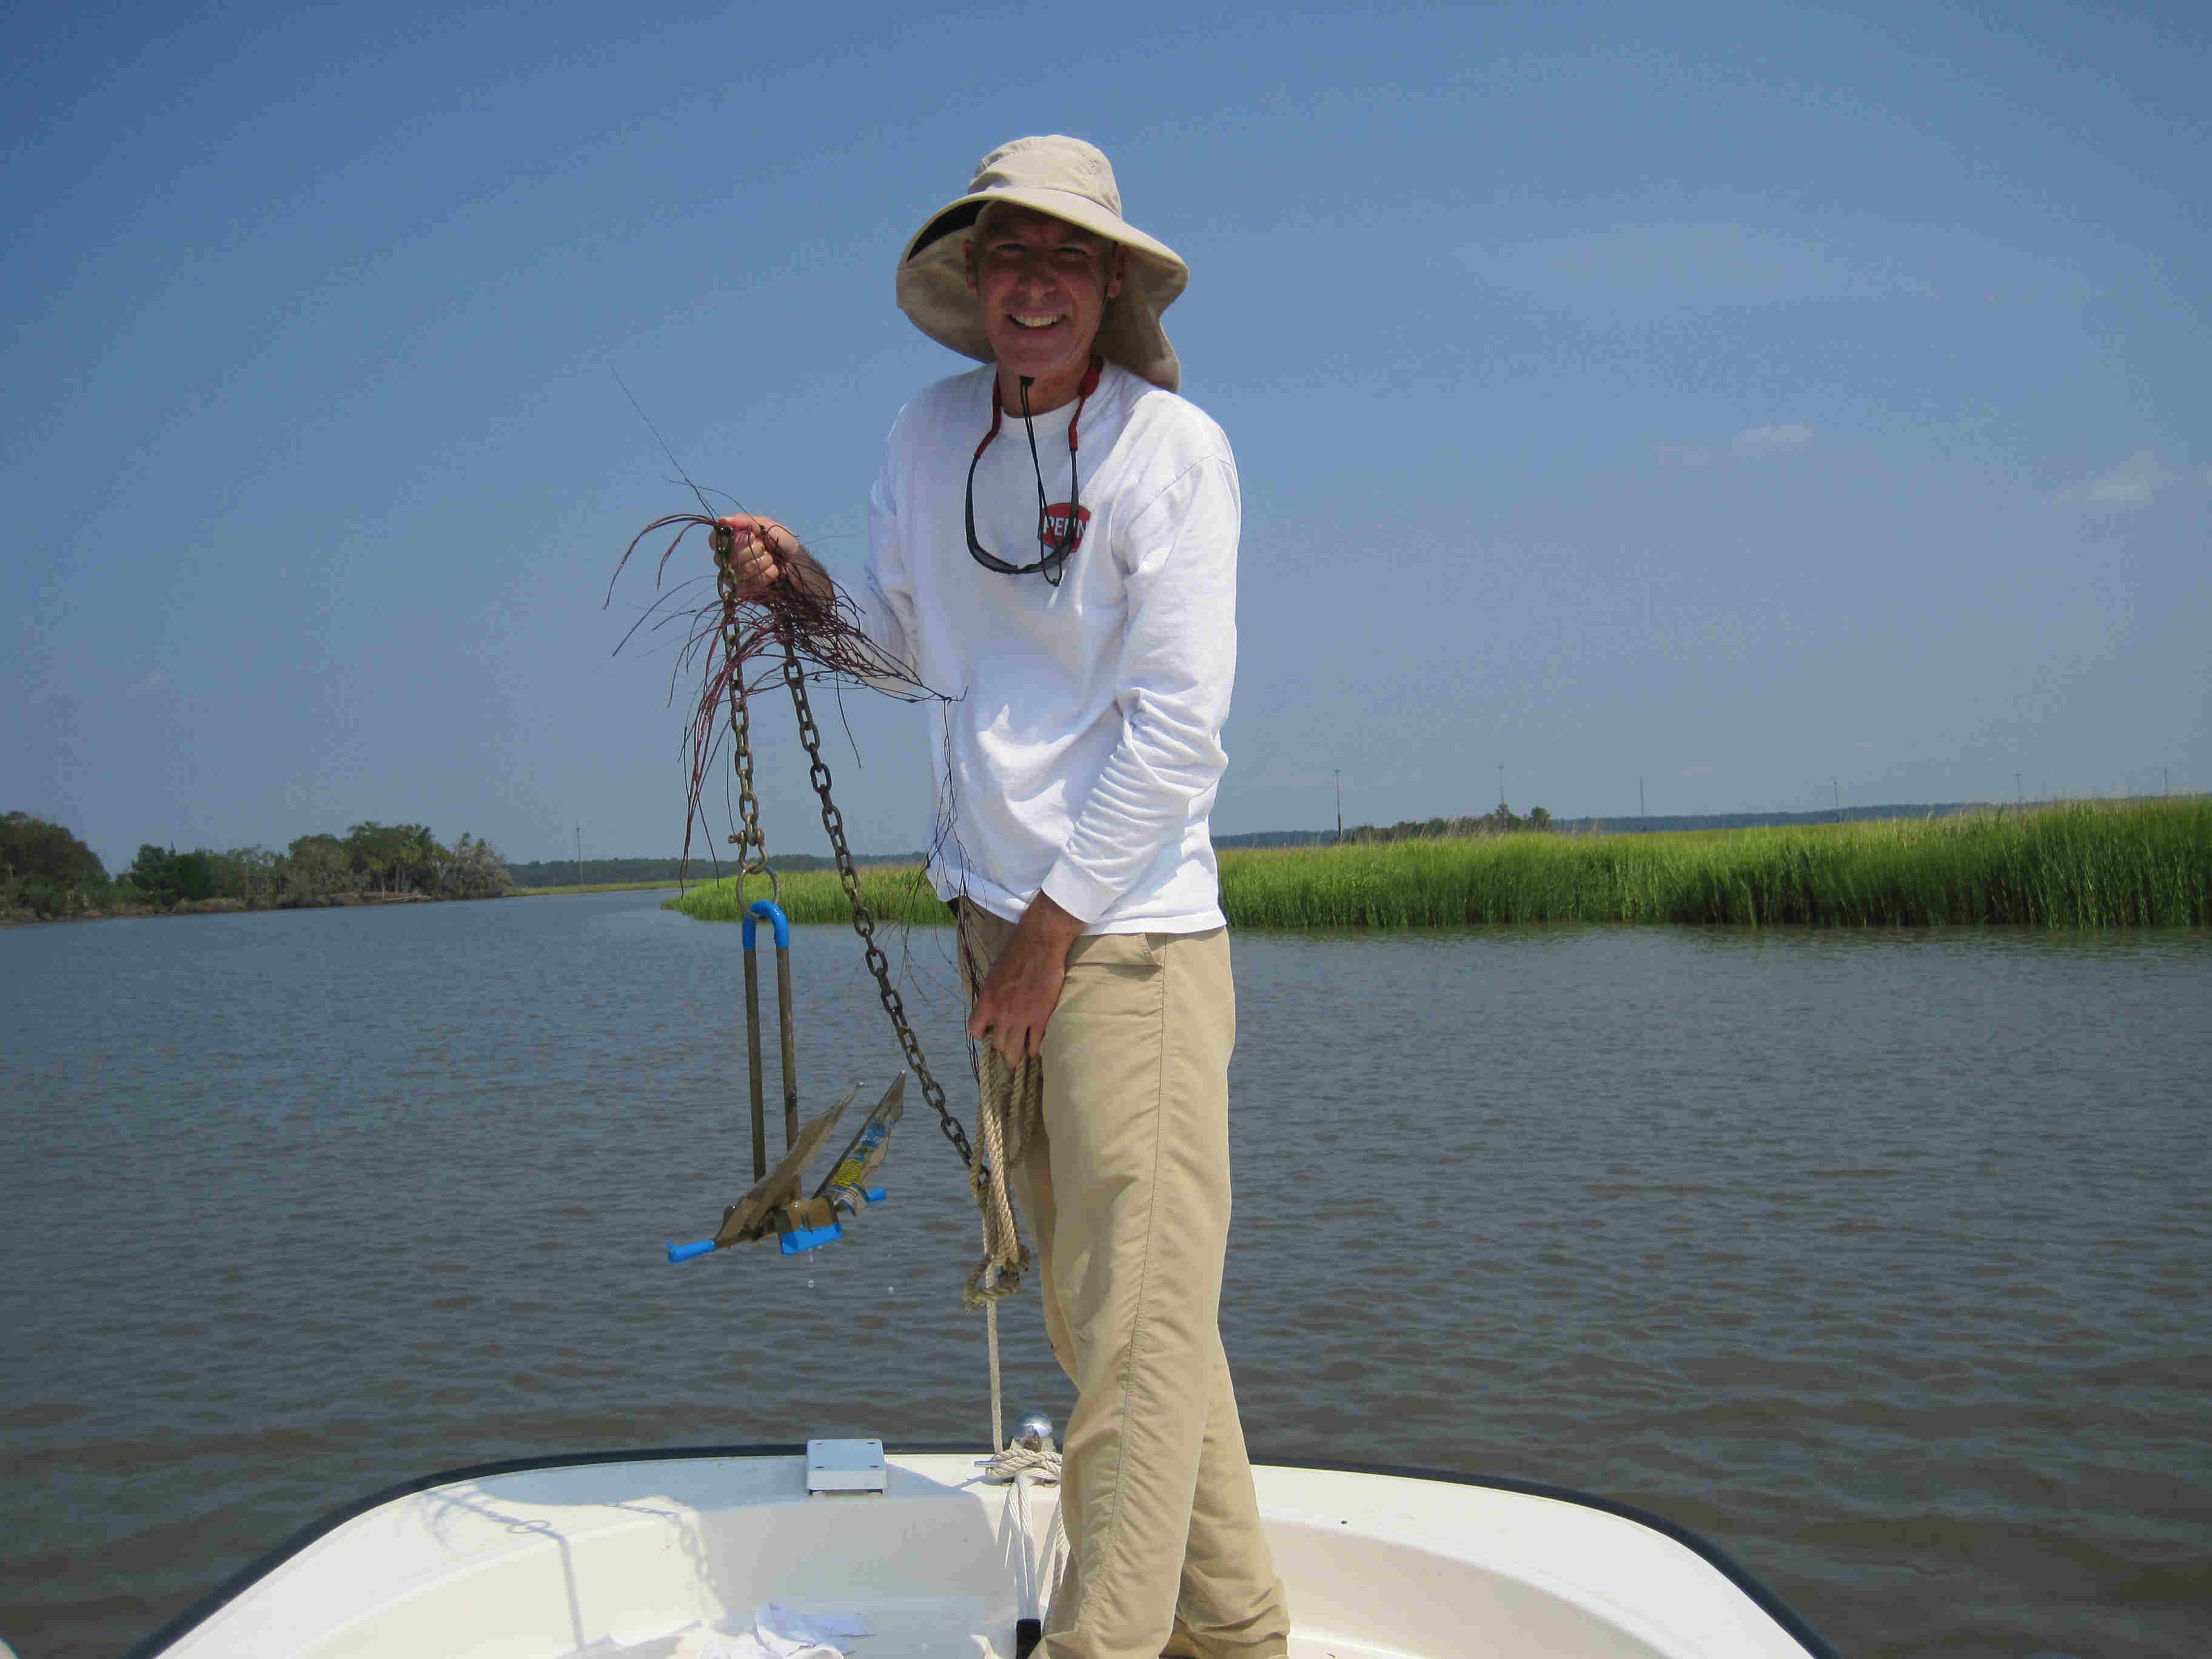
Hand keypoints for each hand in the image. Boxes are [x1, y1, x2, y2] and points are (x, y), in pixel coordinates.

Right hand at [712, 514, 804, 599]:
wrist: (802, 566)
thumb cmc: (785, 544)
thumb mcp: (768, 527)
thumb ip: (745, 522)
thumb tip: (722, 520)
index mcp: (734, 541)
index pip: (715, 540)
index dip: (727, 538)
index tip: (743, 536)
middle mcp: (731, 559)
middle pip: (727, 556)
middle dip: (751, 550)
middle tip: (765, 548)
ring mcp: (738, 577)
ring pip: (738, 571)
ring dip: (761, 563)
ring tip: (773, 561)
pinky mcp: (747, 591)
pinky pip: (747, 585)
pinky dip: (765, 576)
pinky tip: (774, 573)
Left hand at [968, 894, 1085, 1064]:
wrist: (1039, 946)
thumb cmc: (1016, 954)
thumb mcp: (994, 975)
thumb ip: (992, 995)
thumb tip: (993, 1006)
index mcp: (987, 1001)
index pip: (975, 1029)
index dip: (981, 1035)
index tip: (988, 1035)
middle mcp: (1002, 1013)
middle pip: (998, 1044)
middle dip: (1003, 1048)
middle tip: (1008, 1049)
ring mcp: (1022, 1018)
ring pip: (1015, 1049)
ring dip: (1017, 1055)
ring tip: (1021, 1055)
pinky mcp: (1041, 1018)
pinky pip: (1035, 1045)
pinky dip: (1035, 1050)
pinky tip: (1036, 1050)